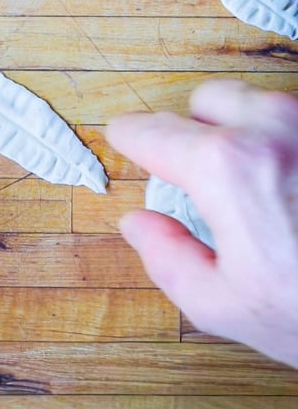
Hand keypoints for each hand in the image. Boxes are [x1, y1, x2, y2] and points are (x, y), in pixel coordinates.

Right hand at [109, 79, 297, 365]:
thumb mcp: (230, 307)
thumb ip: (169, 259)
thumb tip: (139, 224)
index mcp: (225, 166)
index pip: (153, 132)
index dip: (132, 139)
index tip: (128, 143)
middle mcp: (270, 125)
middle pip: (206, 101)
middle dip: (196, 131)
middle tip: (207, 181)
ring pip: (259, 102)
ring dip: (248, 129)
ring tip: (265, 186)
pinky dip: (290, 142)